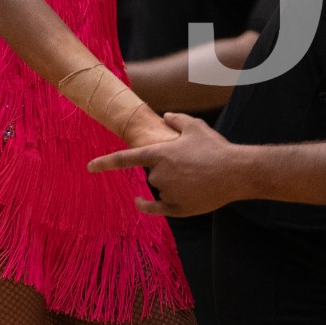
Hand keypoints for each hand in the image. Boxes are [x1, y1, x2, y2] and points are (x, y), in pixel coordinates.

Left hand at [88, 112, 254, 216]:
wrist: (235, 172)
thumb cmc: (215, 148)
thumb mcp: (195, 126)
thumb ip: (176, 120)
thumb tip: (165, 116)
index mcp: (159, 153)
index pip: (125, 159)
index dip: (105, 163)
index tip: (90, 167)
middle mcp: (159, 174)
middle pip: (152, 172)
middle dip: (165, 168)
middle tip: (191, 162)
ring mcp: (167, 193)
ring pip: (160, 187)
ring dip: (171, 182)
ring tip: (197, 175)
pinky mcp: (177, 208)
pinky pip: (156, 208)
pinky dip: (146, 206)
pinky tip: (139, 203)